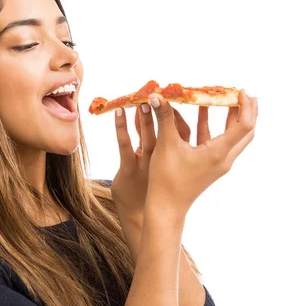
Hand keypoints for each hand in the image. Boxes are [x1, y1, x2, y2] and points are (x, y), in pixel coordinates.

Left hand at [111, 103, 196, 220]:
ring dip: (145, 117)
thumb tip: (167, 112)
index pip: (185, 132)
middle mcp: (163, 161)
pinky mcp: (128, 170)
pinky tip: (120, 111)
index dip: (181, 114)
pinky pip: (125, 145)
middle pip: (168, 131)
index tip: (177, 95)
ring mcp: (145, 166)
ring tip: (142, 99)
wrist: (139, 215)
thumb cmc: (154, 186)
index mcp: (177, 158)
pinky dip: (123, 127)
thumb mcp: (167, 162)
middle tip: (162, 90)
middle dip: (165, 110)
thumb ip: (171, 140)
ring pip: (148, 137)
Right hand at [146, 91, 257, 216]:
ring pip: (234, 136)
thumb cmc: (166, 179)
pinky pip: (219, 141)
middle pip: (246, 132)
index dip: (245, 105)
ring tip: (226, 97)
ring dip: (232, 117)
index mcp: (219, 153)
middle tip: (243, 93)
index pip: (244, 125)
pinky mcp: (210, 166)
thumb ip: (164, 118)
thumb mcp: (166, 145)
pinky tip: (202, 111)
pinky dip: (216, 126)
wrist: (166, 208)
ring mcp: (219, 163)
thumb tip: (156, 95)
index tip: (240, 90)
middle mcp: (224, 159)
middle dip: (247, 111)